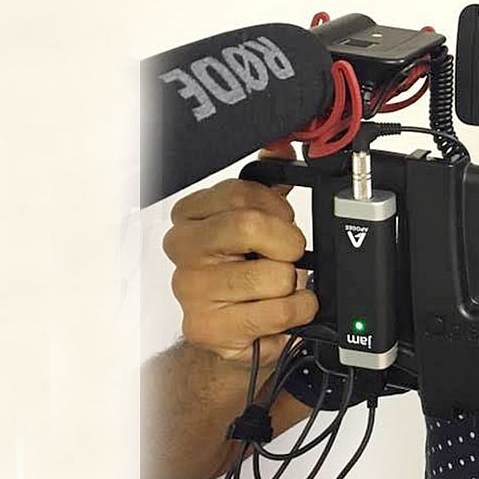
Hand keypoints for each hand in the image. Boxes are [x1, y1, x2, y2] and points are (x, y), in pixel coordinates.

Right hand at [163, 146, 317, 366]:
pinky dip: (296, 310)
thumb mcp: (257, 220)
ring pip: (271, 274)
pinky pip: (274, 311)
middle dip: (287, 243)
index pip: (239, 193)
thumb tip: (281, 144)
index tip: (284, 222)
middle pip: (248, 227)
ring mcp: (189, 289)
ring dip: (293, 283)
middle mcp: (182, 248)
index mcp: (190, 215)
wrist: (234, 333)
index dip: (276, 208)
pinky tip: (288, 309)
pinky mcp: (205, 327)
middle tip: (290, 255)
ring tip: (281, 287)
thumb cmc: (244, 272)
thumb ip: (268, 180)